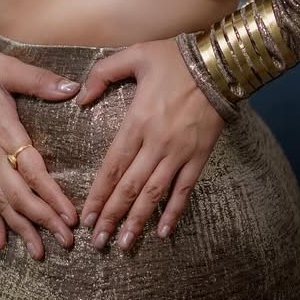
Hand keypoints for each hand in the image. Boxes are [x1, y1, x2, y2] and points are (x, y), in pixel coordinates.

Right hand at [0, 47, 82, 260]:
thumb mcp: (9, 68)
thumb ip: (40, 81)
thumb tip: (73, 88)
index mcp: (4, 132)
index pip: (31, 171)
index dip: (51, 195)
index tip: (70, 216)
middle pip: (18, 196)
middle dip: (42, 221)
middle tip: (66, 242)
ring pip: (1, 203)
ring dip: (21, 229)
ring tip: (39, 252)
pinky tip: (0, 242)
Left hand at [74, 37, 227, 249]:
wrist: (219, 64)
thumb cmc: (174, 58)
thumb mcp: (134, 55)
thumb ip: (102, 73)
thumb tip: (80, 98)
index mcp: (137, 122)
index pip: (112, 166)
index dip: (98, 194)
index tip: (86, 216)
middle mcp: (156, 143)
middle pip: (129, 187)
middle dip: (111, 216)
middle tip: (97, 242)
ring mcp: (179, 153)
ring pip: (154, 194)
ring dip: (137, 221)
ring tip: (124, 244)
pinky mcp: (199, 156)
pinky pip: (184, 190)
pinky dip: (174, 212)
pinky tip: (163, 232)